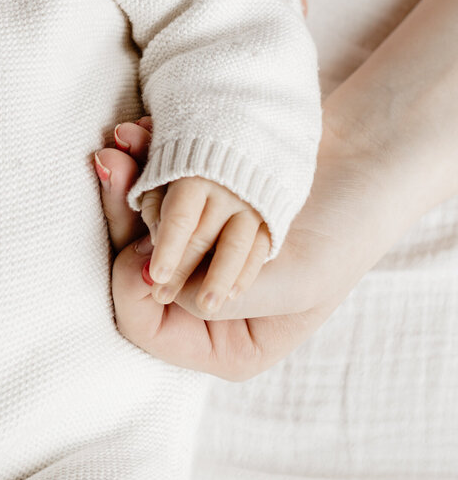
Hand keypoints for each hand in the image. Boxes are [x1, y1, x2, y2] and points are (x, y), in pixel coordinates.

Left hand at [96, 121, 354, 379]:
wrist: (367, 165)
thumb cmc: (346, 230)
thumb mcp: (295, 281)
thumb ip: (225, 292)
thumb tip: (150, 280)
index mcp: (225, 344)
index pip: (148, 330)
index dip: (132, 287)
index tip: (142, 245)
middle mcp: (198, 309)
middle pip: (130, 274)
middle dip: (117, 218)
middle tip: (112, 166)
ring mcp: (192, 259)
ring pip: (134, 229)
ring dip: (124, 183)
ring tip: (122, 143)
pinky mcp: (192, 214)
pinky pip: (152, 196)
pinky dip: (145, 164)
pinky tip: (139, 135)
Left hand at [138, 175, 268, 313]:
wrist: (252, 158)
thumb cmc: (190, 174)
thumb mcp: (164, 179)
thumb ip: (155, 209)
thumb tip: (151, 246)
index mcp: (194, 177)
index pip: (180, 217)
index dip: (168, 248)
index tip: (156, 276)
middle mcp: (226, 190)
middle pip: (203, 235)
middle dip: (182, 268)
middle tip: (162, 296)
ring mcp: (252, 204)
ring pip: (236, 246)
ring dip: (219, 278)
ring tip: (206, 305)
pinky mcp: (272, 218)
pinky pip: (260, 249)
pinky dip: (245, 273)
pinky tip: (231, 295)